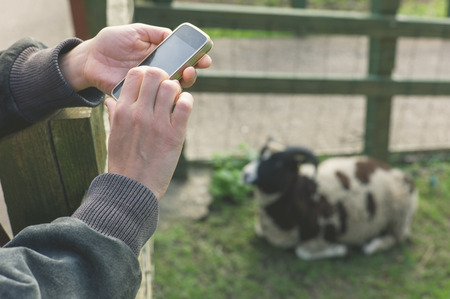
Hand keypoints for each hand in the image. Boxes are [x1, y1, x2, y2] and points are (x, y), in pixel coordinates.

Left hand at [60, 23, 211, 92]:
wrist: (91, 59)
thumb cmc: (111, 42)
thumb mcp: (135, 32)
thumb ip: (154, 33)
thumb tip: (173, 36)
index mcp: (160, 55)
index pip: (184, 58)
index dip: (196, 58)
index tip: (205, 57)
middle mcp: (158, 72)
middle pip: (182, 75)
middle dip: (192, 72)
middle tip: (191, 69)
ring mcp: (150, 86)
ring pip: (171, 90)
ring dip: (180, 85)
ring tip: (180, 78)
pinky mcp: (140, 97)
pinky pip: (154, 101)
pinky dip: (162, 100)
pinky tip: (165, 94)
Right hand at [105, 66, 192, 199]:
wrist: (132, 189)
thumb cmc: (122, 163)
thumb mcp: (113, 136)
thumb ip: (114, 115)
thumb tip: (110, 100)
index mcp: (122, 111)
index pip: (135, 75)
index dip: (147, 74)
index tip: (152, 84)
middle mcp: (139, 113)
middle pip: (155, 74)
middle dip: (164, 77)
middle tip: (166, 90)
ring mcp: (157, 123)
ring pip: (172, 87)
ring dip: (176, 90)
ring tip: (175, 101)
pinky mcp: (174, 135)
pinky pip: (185, 105)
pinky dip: (187, 101)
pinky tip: (183, 108)